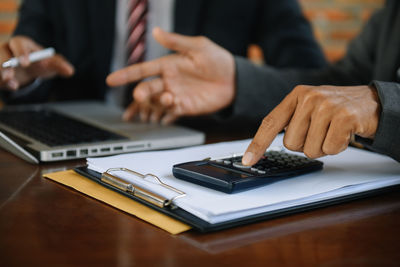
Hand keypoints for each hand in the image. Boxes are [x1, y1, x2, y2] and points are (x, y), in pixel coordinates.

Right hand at [0, 36, 73, 90]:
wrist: (31, 69)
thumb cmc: (41, 61)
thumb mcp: (51, 63)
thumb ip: (60, 65)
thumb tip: (70, 71)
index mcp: (22, 43)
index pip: (18, 43)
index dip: (21, 52)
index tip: (26, 63)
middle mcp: (7, 50)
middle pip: (1, 53)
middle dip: (4, 63)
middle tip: (10, 75)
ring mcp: (1, 61)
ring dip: (3, 76)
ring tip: (12, 84)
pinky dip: (3, 83)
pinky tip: (12, 87)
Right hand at [107, 27, 234, 123]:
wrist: (234, 81)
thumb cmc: (218, 60)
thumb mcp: (198, 47)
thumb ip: (176, 42)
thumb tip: (156, 32)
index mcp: (168, 65)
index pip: (143, 70)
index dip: (126, 74)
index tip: (111, 80)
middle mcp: (169, 81)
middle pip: (147, 89)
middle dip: (141, 93)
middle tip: (140, 95)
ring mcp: (176, 94)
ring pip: (156, 102)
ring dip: (156, 103)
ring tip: (169, 100)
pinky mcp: (184, 107)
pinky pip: (169, 112)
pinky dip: (166, 113)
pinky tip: (169, 110)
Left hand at [242, 85, 380, 164]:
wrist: (371, 102)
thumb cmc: (336, 109)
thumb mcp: (310, 107)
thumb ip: (290, 120)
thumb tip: (264, 144)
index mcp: (297, 96)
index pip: (270, 123)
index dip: (257, 144)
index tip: (248, 160)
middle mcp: (309, 98)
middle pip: (291, 144)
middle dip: (306, 144)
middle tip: (321, 132)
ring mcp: (327, 106)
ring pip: (310, 150)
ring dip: (323, 147)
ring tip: (333, 131)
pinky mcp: (344, 117)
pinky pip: (329, 149)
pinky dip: (338, 147)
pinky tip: (344, 133)